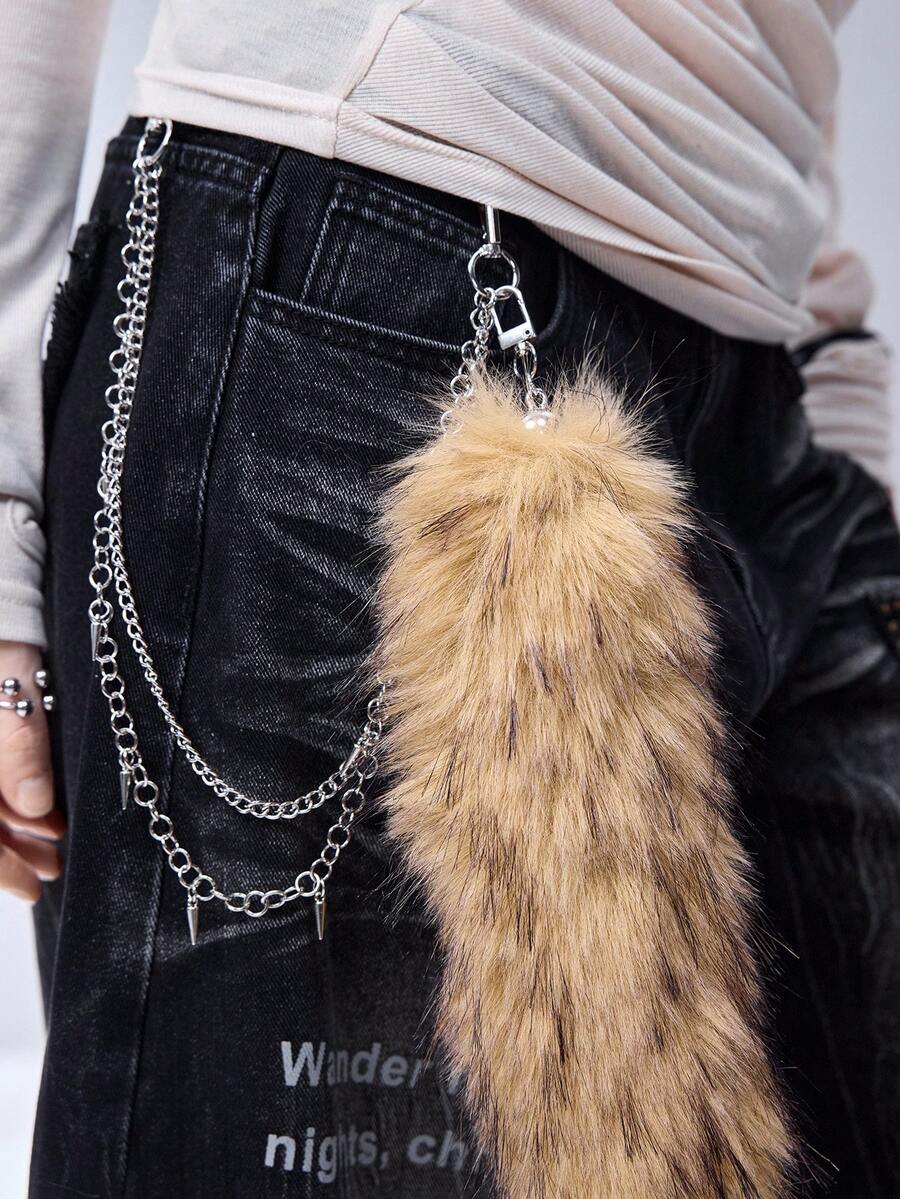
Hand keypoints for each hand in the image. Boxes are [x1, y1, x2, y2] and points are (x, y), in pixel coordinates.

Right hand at [0, 641, 62, 900]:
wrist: (2, 593)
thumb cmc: (3, 632)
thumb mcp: (12, 688)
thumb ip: (18, 745)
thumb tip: (34, 807)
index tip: (32, 887)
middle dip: (8, 851)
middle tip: (52, 870)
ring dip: (12, 832)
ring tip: (53, 851)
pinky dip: (11, 804)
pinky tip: (42, 816)